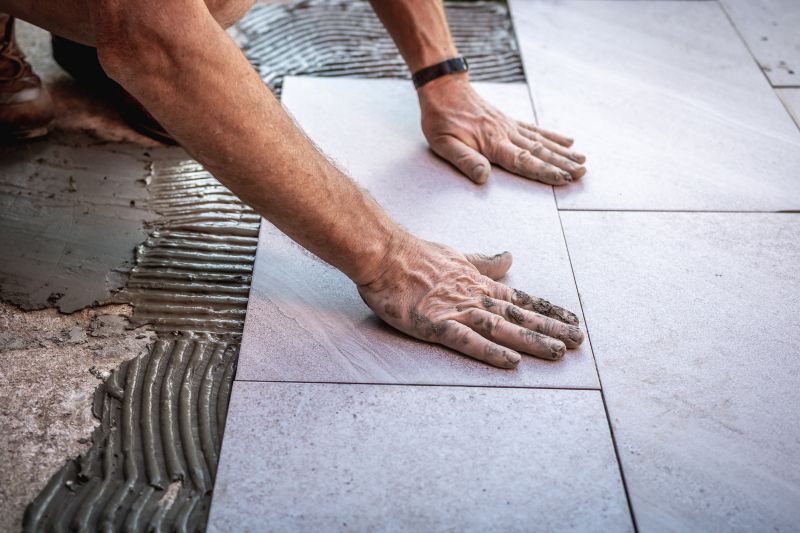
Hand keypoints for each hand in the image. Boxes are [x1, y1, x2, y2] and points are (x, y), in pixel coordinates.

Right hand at [357, 233, 583, 367]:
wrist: (384, 255)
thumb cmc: (416, 256)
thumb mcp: (457, 256)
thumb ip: (484, 262)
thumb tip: (509, 258)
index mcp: (478, 284)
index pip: (520, 299)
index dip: (547, 310)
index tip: (572, 319)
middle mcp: (475, 298)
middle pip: (519, 315)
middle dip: (551, 328)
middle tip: (580, 340)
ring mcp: (456, 311)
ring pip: (501, 328)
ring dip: (531, 340)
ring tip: (558, 352)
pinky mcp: (435, 325)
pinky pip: (466, 340)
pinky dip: (489, 351)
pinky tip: (511, 362)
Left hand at [418, 74, 585, 185]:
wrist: (443, 88)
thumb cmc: (441, 119)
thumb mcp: (444, 144)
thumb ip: (465, 160)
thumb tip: (484, 178)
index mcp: (492, 143)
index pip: (524, 161)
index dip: (544, 172)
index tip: (564, 179)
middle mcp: (506, 134)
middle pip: (539, 152)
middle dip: (562, 164)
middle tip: (583, 173)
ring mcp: (510, 126)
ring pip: (542, 142)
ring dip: (563, 153)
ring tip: (583, 161)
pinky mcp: (509, 121)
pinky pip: (535, 129)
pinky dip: (553, 136)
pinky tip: (569, 142)